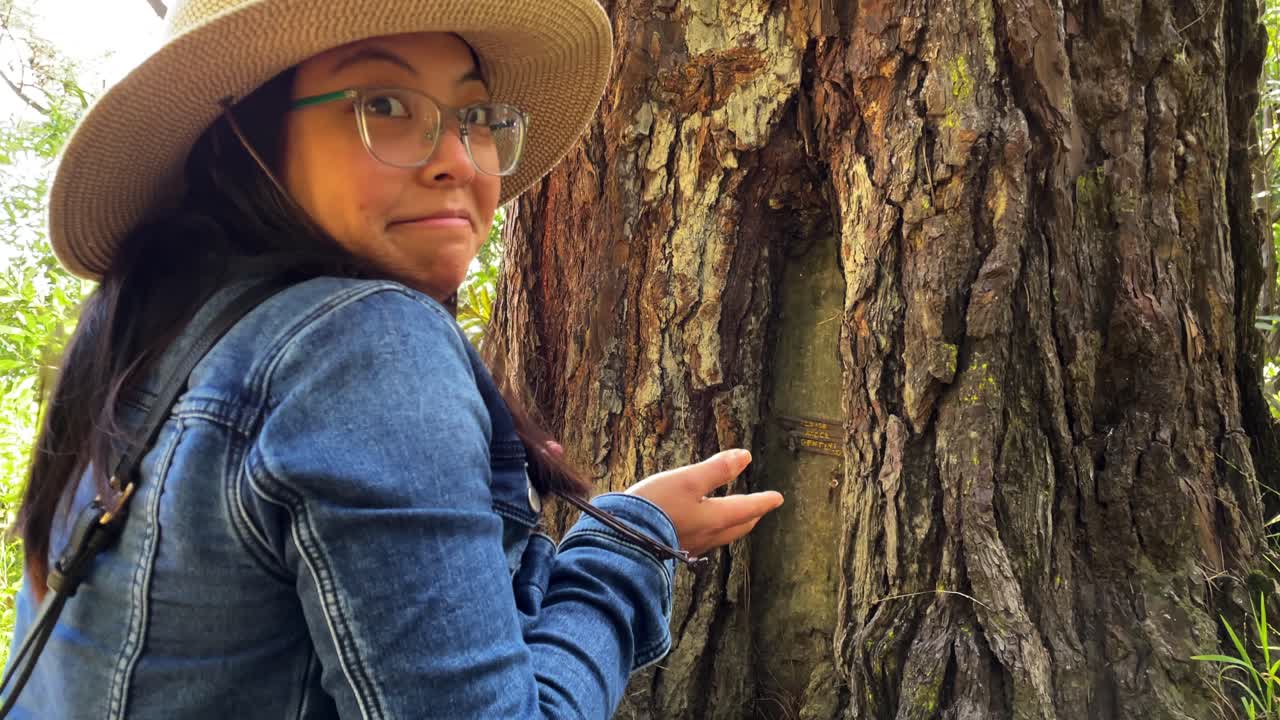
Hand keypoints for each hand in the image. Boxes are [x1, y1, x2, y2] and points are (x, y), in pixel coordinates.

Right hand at [625, 449, 782, 556]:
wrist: (620, 538)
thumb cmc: (656, 506)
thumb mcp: (687, 480)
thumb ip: (716, 469)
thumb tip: (744, 456)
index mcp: (714, 518)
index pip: (746, 508)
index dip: (763, 500)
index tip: (778, 498)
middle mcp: (706, 535)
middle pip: (737, 526)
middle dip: (750, 515)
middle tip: (759, 509)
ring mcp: (689, 544)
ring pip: (720, 535)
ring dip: (732, 525)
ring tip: (734, 517)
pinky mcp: (672, 548)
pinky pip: (702, 540)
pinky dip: (711, 531)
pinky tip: (700, 529)